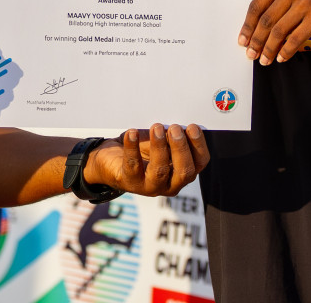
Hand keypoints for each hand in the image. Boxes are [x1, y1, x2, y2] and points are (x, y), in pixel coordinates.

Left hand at [82, 124, 209, 195]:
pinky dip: (132, 147)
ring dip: (159, 147)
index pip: (200, 163)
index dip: (198, 145)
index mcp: (183, 172)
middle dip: (181, 148)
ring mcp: (150, 187)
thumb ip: (172, 136)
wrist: (111, 159)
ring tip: (156, 128)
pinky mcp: (130, 182)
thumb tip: (178, 123)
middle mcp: (170, 184)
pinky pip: (133, 165)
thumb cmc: (142, 148)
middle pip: (184, 172)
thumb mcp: (161, 141)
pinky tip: (132, 133)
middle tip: (175, 129)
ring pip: (160, 171)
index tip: (192, 127)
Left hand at [238, 0, 310, 64]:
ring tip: (264, 60)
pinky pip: (295, 39)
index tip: (242, 41)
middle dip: (256, 41)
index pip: (257, 5)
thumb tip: (252, 33)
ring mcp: (307, 1)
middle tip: (251, 54)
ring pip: (279, 31)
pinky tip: (280, 58)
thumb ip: (274, 6)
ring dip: (269, 49)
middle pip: (266, 20)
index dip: (247, 26)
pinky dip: (285, 51)